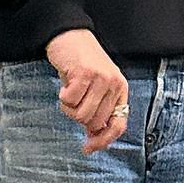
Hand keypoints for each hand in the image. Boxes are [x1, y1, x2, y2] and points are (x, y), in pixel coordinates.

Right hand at [45, 28, 128, 154]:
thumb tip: (94, 135)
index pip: (119, 124)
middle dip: (79, 116)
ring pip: (81, 115)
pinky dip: (63, 96)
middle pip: (95, 122)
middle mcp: (114, 83)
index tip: (88, 148)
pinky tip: (65, 84)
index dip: (104, 140)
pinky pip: (69, 101)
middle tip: (74, 100)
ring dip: (69, 107)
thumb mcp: (97, 85)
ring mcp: (101, 78)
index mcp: (120, 88)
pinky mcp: (85, 74)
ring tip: (69, 91)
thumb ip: (99, 107)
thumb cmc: (82, 61)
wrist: (70, 34)